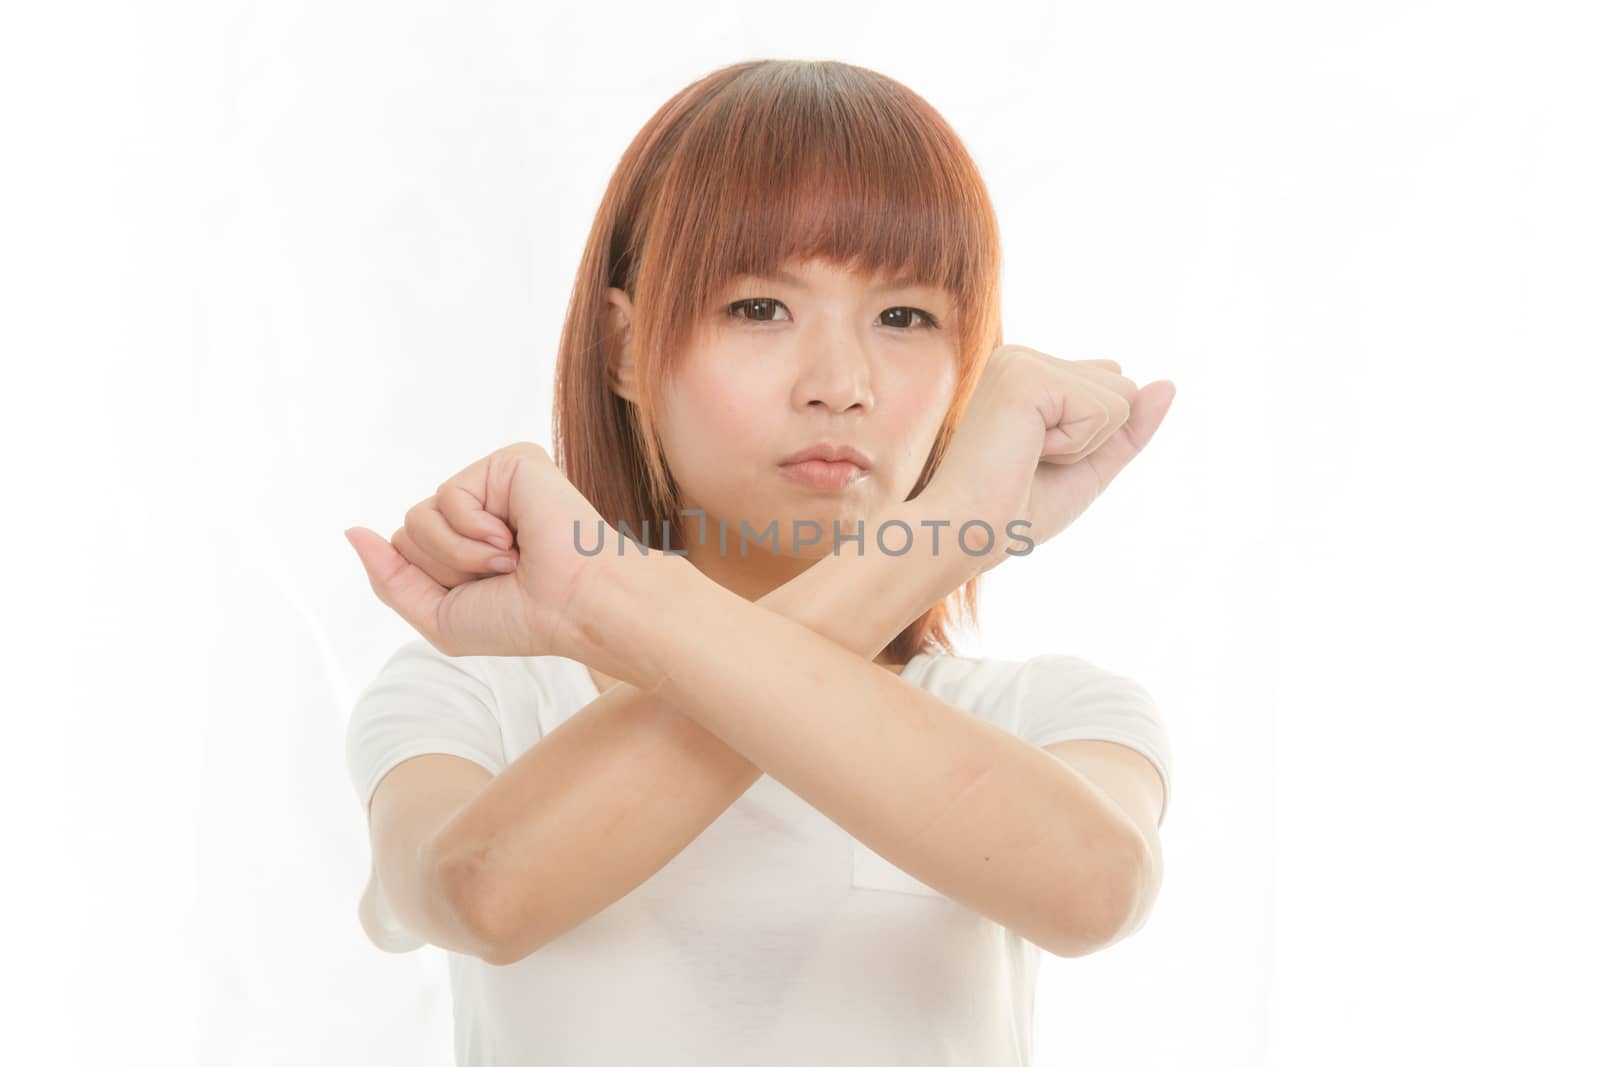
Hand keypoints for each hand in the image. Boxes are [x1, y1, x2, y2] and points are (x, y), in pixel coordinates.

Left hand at [344, 441, 611, 657]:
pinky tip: (514, 536)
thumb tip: (352, 532)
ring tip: (509, 558)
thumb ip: (390, 578)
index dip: (434, 583)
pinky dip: (474, 529)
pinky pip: (449, 495)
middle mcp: (479, 509)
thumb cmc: (523, 619)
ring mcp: (494, 483)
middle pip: (408, 531)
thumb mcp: (439, 616)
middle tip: (501, 575)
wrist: (576, 606)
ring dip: (459, 553)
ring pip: (421, 516)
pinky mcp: (510, 463)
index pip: (404, 550)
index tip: (488, 594)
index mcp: (466, 541)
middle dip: (444, 568)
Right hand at [923, 345, 1175, 570]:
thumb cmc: (1016, 508)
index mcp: (1030, 373)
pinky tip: (1029, 452)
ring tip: (1030, 457)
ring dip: (1085, 444)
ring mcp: (1021, 361)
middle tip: (1035, 462)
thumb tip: (1168, 384)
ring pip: (1119, 395)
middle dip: (1095, 439)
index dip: (1095, 439)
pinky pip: (1102, 408)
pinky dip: (1077, 445)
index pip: (1113, 387)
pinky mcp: (1025, 376)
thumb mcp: (1089, 465)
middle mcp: (1023, 358)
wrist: (968, 533)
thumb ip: (1129, 427)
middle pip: (1123, 387)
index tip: (1039, 461)